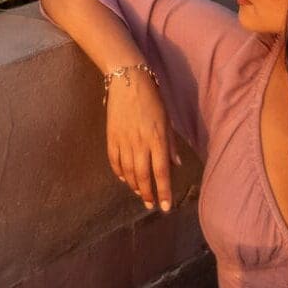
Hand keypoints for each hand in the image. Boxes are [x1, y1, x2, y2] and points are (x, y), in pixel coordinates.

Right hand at [105, 68, 181, 211]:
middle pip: (143, 176)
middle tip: (151, 204)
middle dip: (148, 194)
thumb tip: (176, 165)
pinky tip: (124, 179)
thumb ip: (170, 144)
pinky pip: (114, 161)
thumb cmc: (152, 99)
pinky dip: (119, 173)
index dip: (164, 192)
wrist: (127, 81)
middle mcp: (140, 143)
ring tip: (141, 193)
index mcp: (157, 139)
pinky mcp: (111, 137)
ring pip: (128, 172)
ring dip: (134, 186)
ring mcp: (123, 141)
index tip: (166, 207)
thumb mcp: (167, 120)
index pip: (162, 172)